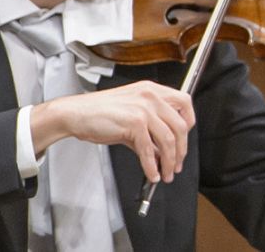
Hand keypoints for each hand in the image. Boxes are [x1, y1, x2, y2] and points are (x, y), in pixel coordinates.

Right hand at [31, 81, 194, 184]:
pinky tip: (152, 174)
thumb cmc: (99, 112)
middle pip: (181, 125)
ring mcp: (144, 109)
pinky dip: (152, 166)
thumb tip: (161, 150)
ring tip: (167, 173)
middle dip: (181, 150)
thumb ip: (149, 130)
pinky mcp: (134, 123)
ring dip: (169, 161)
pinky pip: (148, 150)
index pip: (185, 102)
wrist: (75, 113)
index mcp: (153, 90)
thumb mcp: (131, 114)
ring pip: (168, 139)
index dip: (189, 123)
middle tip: (177, 164)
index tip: (185, 140)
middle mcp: (152, 96)